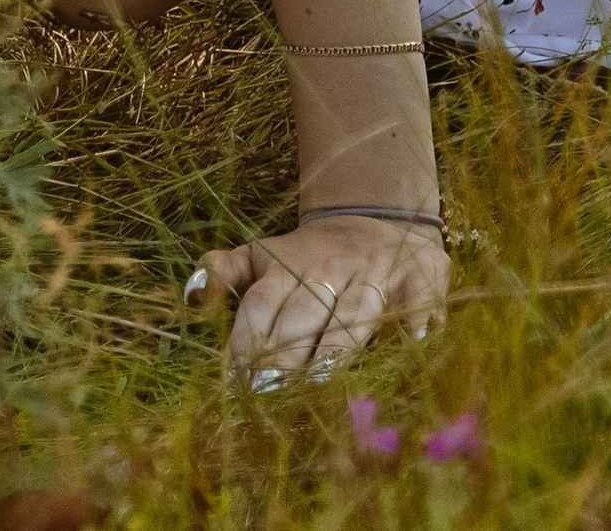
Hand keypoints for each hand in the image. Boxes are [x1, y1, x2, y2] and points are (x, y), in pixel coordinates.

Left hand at [189, 211, 449, 386]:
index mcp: (290, 266)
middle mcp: (333, 271)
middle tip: (268, 391)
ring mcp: (377, 276)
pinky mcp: (421, 282)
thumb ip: (226, 273)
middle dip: (287, 353)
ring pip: (356, 313)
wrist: (378, 219)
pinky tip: (414, 343)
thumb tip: (188, 294)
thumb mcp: (263, 256)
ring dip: (338, 346)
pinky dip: (418, 323)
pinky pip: (419, 305)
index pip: (262, 303)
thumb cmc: (310, 258)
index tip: (236, 380)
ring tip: (318, 382)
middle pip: (306, 313)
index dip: (248, 338)